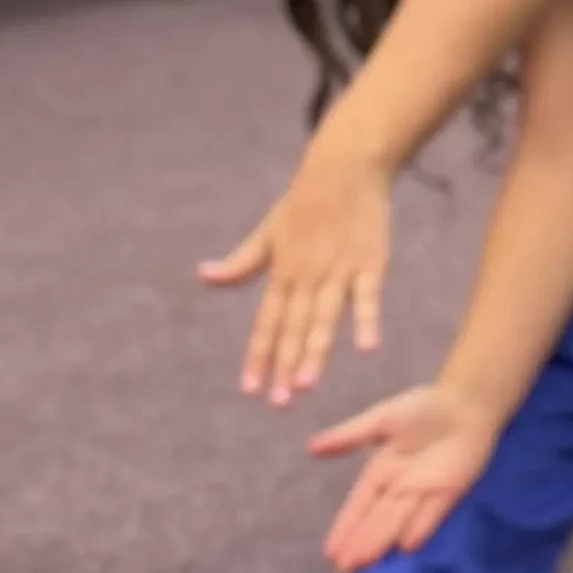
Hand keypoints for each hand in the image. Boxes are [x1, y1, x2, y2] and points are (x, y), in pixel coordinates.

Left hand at [197, 126, 392, 404]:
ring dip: (314, 352)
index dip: (257, 356)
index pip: (266, 323)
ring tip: (305, 385)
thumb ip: (241, 262)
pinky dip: (366, 321)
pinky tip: (366, 348)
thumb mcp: (268, 232)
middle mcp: (306, 276)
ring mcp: (337, 272)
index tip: (249, 389)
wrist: (342, 169)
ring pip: (323, 319)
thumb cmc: (303, 203)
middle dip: (283, 366)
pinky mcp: (369, 265)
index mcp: (282, 273)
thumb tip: (203, 275)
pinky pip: (366, 298)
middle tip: (278, 402)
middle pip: (293, 328)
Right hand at [309, 383, 499, 572]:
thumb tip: (311, 448)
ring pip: (398, 521)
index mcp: (380, 472)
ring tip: (364, 564)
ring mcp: (424, 491)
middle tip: (343, 570)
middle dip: (360, 543)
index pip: (359, 506)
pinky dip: (420, 528)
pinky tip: (406, 547)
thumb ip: (349, 436)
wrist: (466, 404)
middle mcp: (399, 487)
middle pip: (376, 520)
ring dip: (382, 542)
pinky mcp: (450, 491)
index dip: (345, 528)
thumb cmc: (423, 408)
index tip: (330, 553)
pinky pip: (431, 512)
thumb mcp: (381, 419)